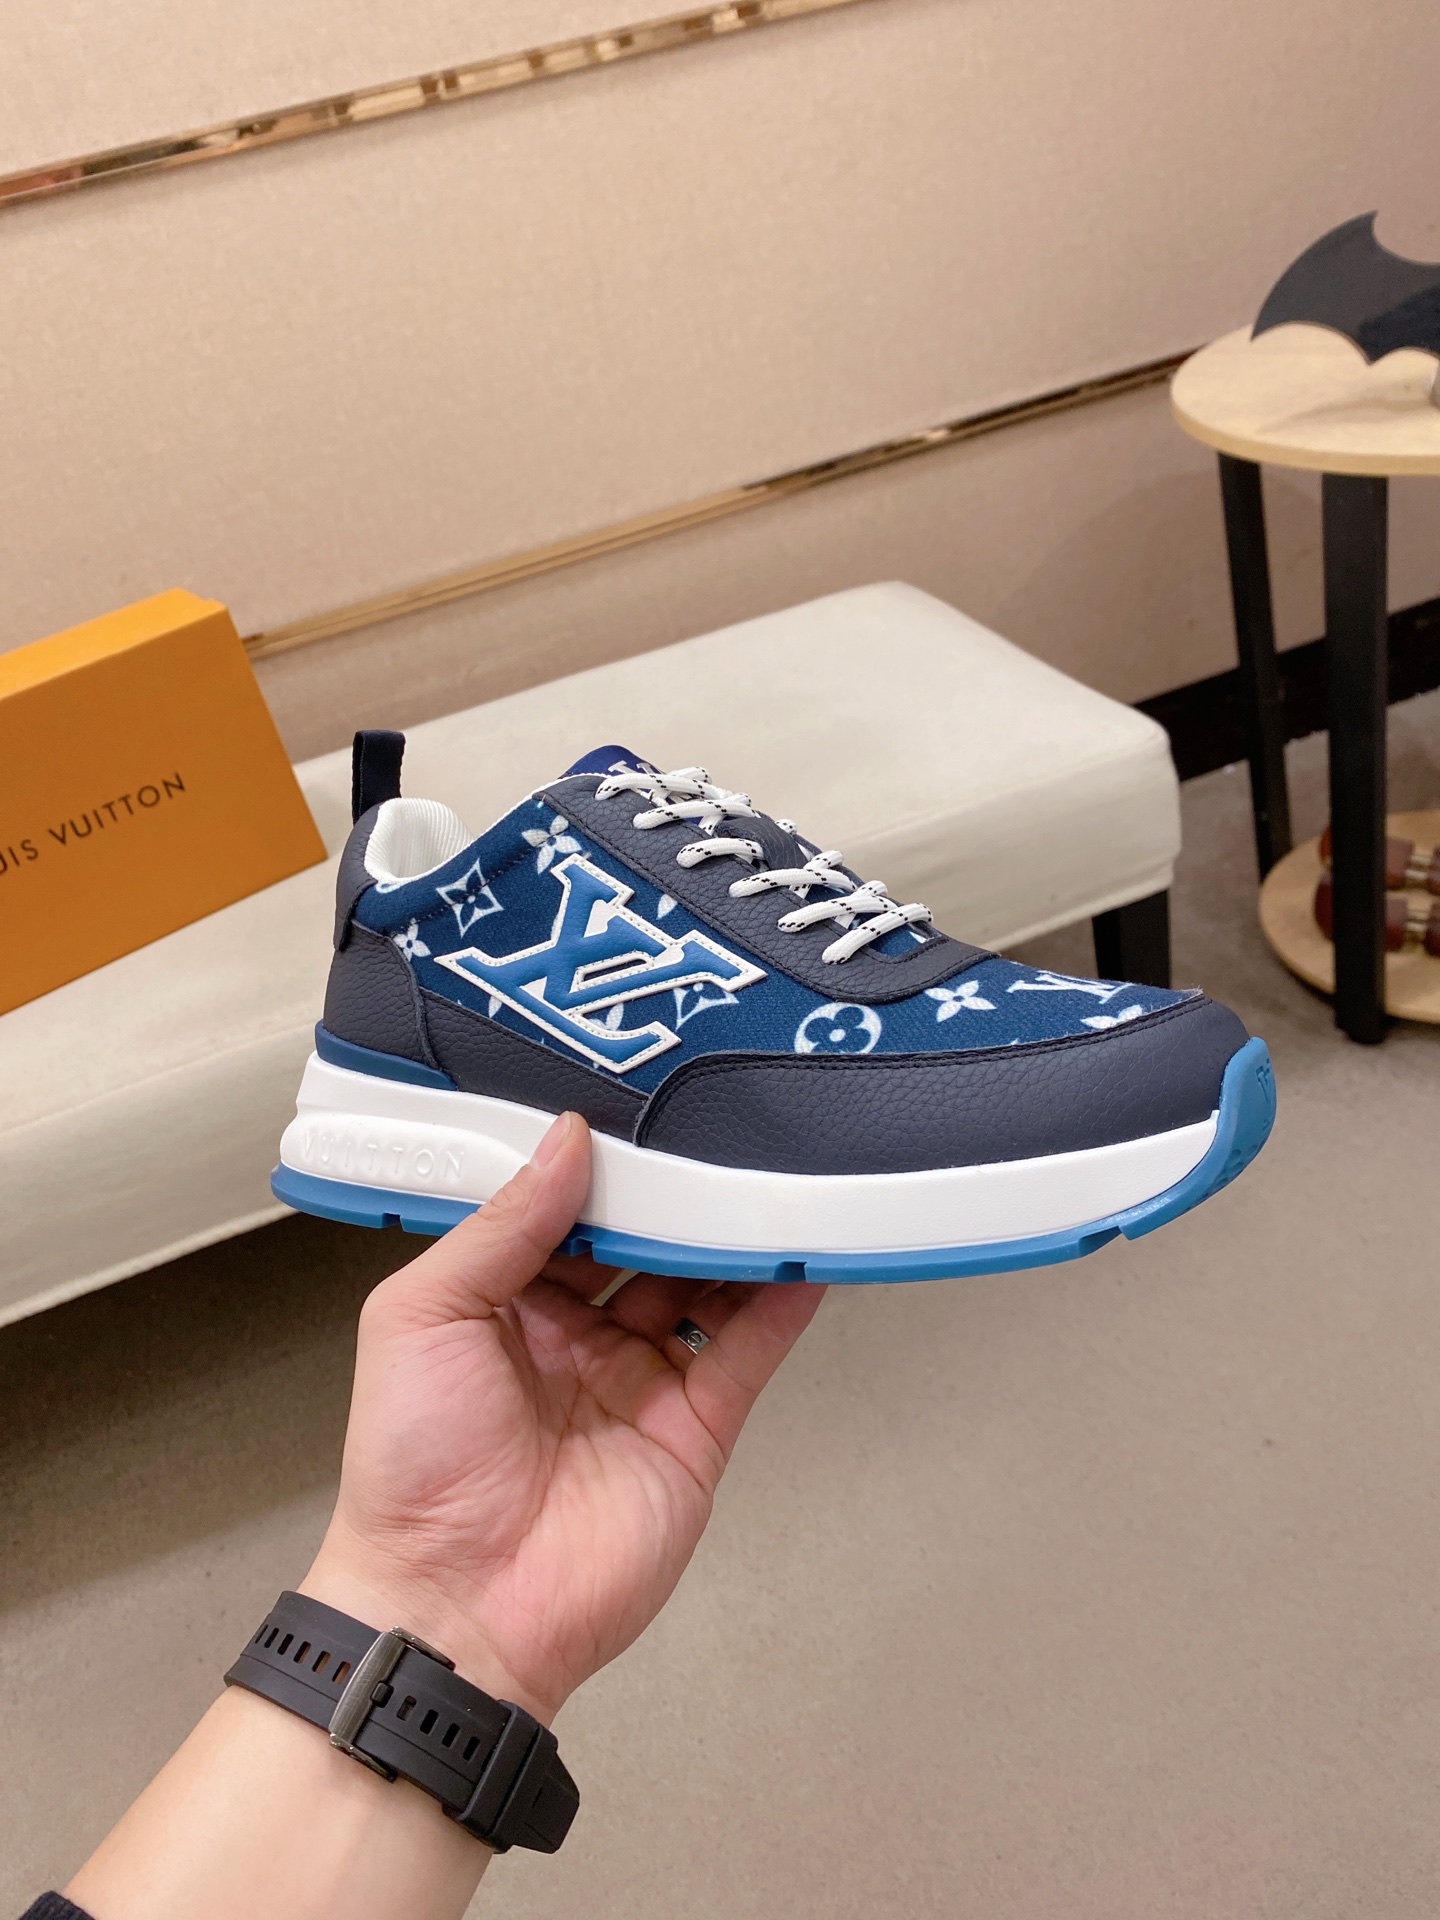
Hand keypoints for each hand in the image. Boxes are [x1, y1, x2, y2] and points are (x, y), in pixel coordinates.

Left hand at [303, 1111, 824, 1722]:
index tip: (632, 1104)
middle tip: (711, 1124)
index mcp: (502, 1303)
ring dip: (734, 1233)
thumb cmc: (409, 1469)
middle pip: (643, 1242)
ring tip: (770, 1170)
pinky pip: (746, 1350)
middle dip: (675, 1190)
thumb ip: (501, 1226)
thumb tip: (564, 1140)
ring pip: (702, 1285)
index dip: (595, 1163)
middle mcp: (575, 1336)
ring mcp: (638, 1381)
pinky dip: (779, 1300)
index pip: (561, 1210)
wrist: (455, 1608)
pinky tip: (803, 1249)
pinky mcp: (692, 1428)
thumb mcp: (422, 1316)